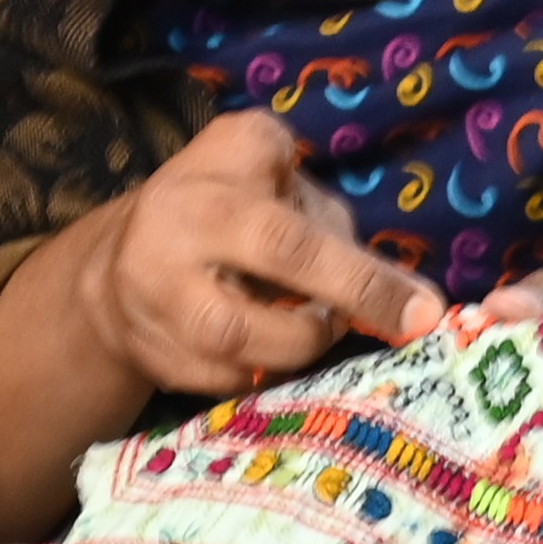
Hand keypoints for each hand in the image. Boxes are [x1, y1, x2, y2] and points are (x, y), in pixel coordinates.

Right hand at [60, 111, 450, 396]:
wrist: (118, 264)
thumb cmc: (216, 200)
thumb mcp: (256, 156)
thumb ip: (314, 200)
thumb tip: (383, 279)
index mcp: (203, 200)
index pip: (289, 245)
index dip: (360, 282)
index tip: (424, 312)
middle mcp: (165, 264)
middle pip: (257, 326)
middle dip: (325, 329)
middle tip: (376, 321)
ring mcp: (156, 325)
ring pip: (247, 364)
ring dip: (300, 348)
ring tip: (315, 320)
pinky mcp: (160, 369)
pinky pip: (234, 387)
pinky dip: (271, 370)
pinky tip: (274, 343)